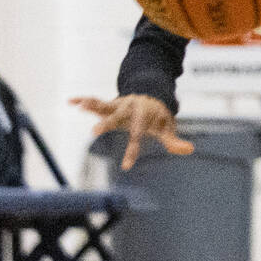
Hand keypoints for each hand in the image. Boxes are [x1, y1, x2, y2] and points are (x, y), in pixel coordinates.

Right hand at [71, 94, 192, 170]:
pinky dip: (83, 99)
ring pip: (105, 105)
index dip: (132, 151)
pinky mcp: (110, 104)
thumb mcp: (167, 128)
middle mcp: (130, 109)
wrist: (152, 94)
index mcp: (144, 117)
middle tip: (94, 132)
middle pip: (118, 117)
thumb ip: (174, 141)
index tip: (126, 166)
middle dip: (107, 123)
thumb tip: (190, 149)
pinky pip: (96, 101)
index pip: (137, 136)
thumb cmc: (158, 117)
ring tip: (80, 106)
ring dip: (93, 105)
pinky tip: (71, 101)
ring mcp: (119, 105)